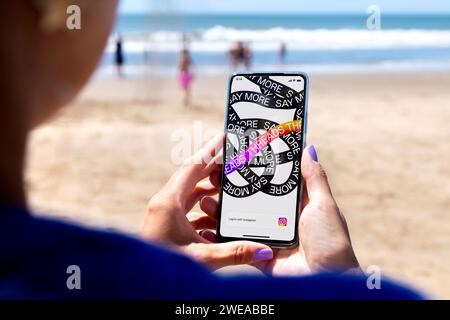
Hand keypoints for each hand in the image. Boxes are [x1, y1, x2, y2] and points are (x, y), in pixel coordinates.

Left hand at [141, 133, 273, 269]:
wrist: (139, 285)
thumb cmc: (165, 269)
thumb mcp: (202, 258)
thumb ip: (235, 253)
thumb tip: (265, 251)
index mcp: (169, 202)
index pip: (193, 167)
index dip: (210, 151)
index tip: (223, 136)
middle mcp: (164, 204)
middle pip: (191, 177)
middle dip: (212, 169)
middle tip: (232, 159)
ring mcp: (163, 214)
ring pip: (189, 195)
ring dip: (208, 191)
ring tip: (227, 187)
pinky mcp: (165, 226)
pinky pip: (186, 210)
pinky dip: (202, 211)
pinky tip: (216, 220)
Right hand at [196, 145, 360, 275]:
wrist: (324, 281)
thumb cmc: (331, 241)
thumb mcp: (324, 204)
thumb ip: (314, 177)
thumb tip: (307, 148)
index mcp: (296, 204)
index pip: (274, 181)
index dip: (258, 169)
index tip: (239, 155)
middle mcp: (280, 218)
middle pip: (253, 199)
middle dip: (233, 188)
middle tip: (214, 175)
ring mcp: (268, 236)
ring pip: (241, 219)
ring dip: (222, 210)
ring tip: (205, 198)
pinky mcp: (259, 253)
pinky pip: (237, 242)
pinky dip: (222, 235)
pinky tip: (207, 225)